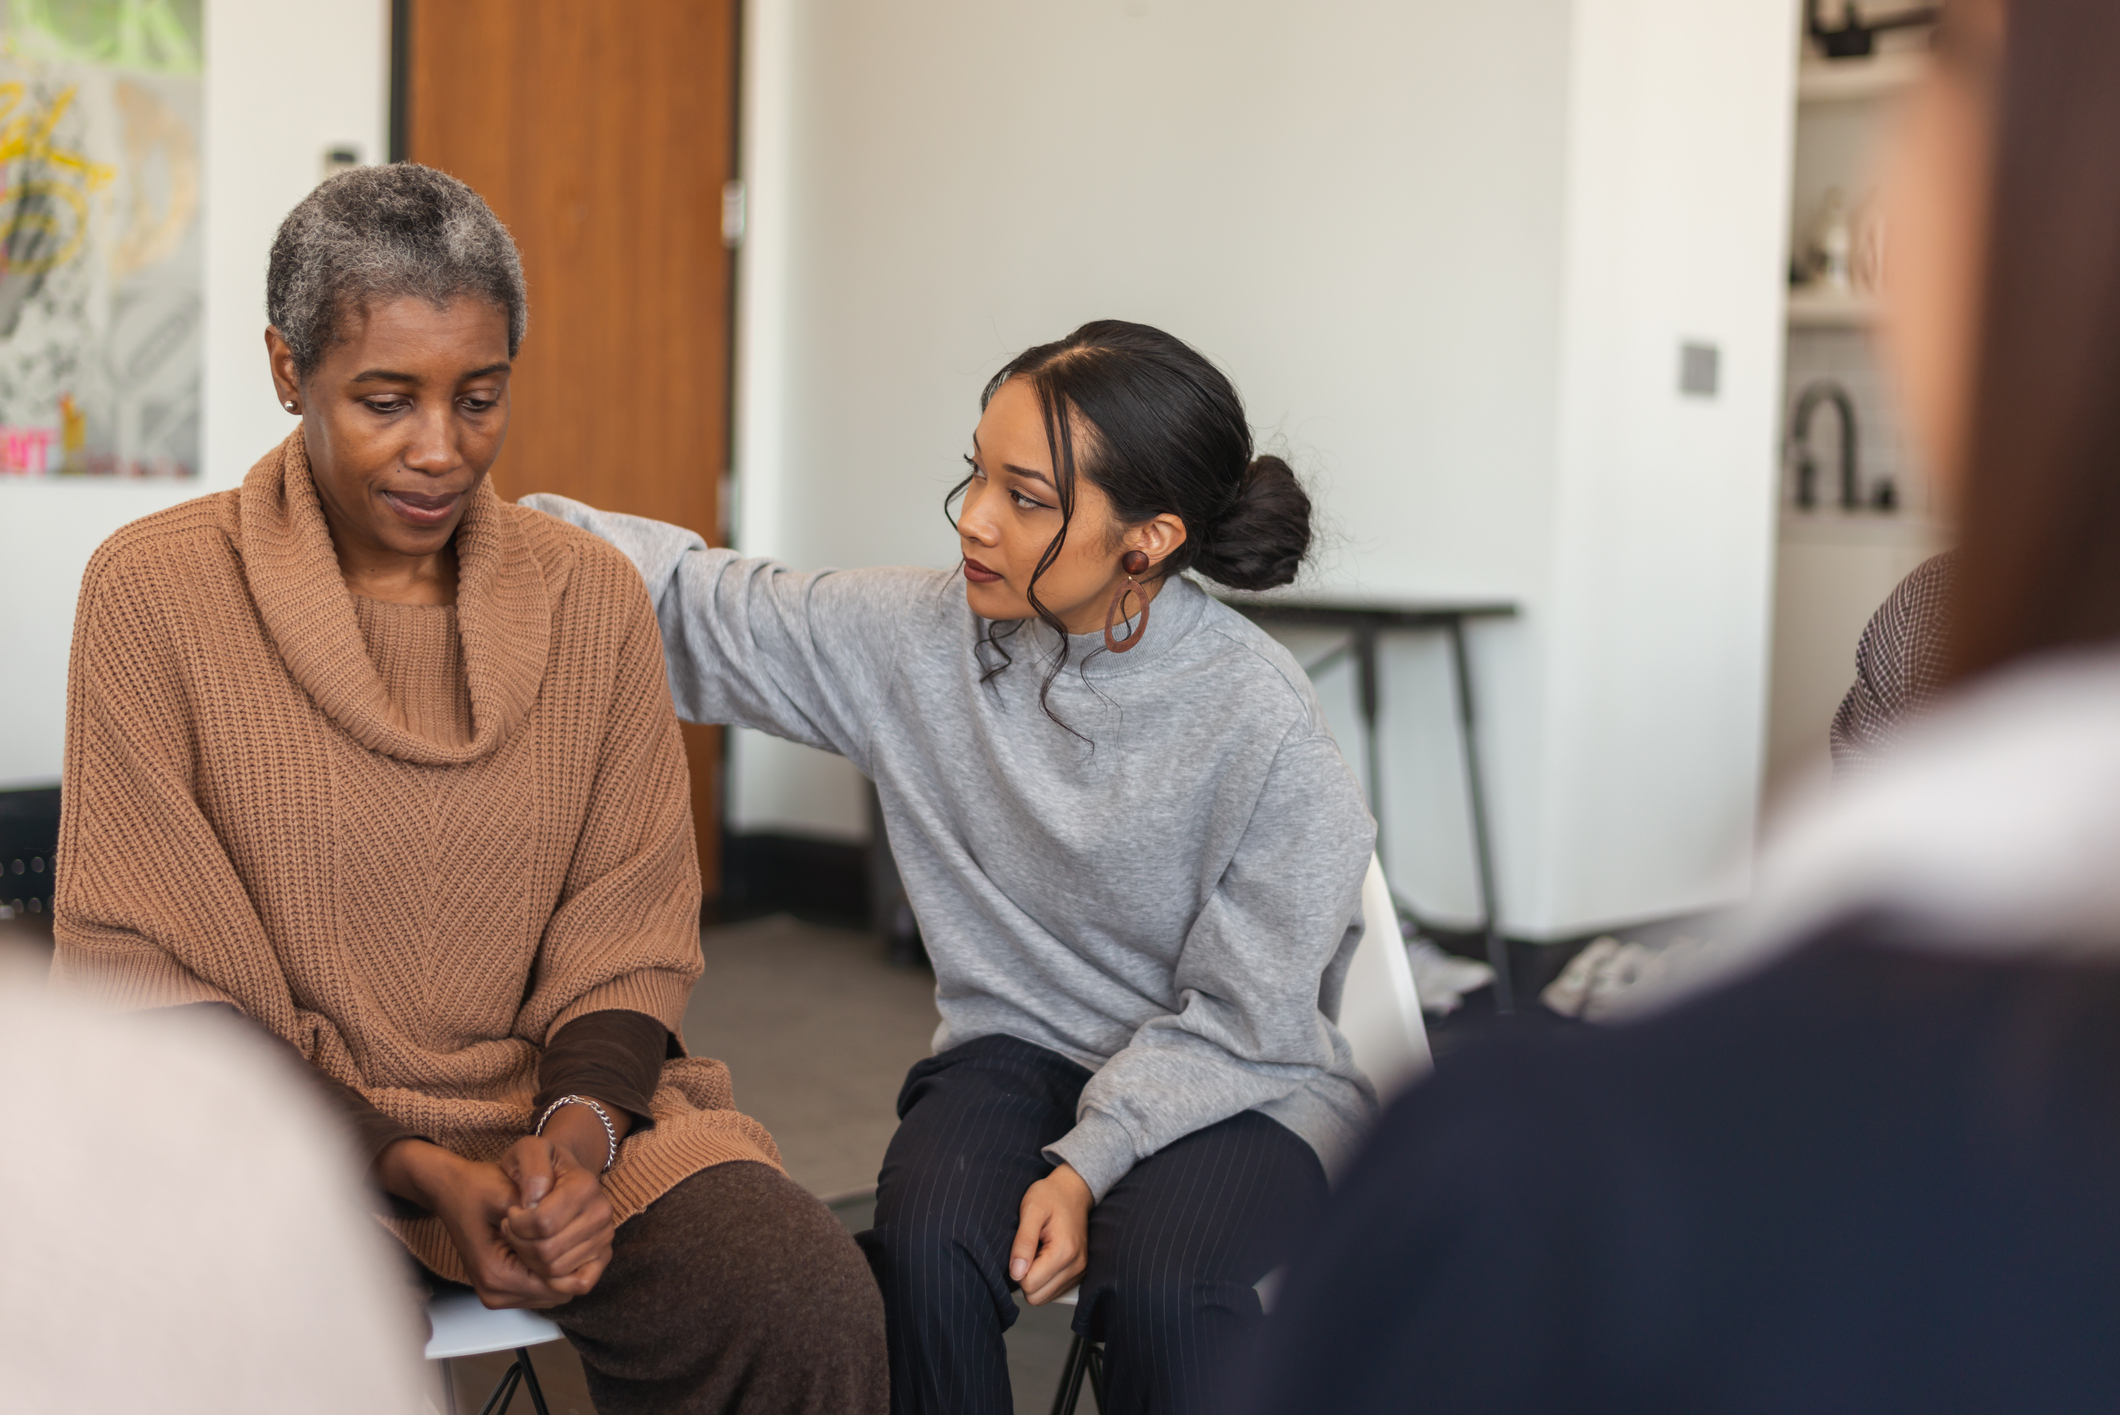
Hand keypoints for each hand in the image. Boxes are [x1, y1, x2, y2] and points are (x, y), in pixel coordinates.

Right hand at [376, 1139, 574, 1308]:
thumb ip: (539, 1219)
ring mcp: (497, 1294)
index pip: (556, 1283)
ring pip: (552, 1292)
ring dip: (562, 1265)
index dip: (574, 1256)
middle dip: (570, 1262)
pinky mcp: (501, 1289)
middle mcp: (495, 1292)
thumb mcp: (509, 1193)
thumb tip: (574, 1235)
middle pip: (556, 1291)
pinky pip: (541, 1288)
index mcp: (496, 1274)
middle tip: (573, 1228)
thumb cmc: (475, 1188)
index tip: (577, 1229)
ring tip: (561, 1232)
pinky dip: (551, 1269)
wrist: (450, 1189)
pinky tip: (551, 1241)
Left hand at [498, 1127, 615, 1296]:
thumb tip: (534, 1200)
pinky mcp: (602, 1256)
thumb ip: (530, 1167)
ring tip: (523, 1240)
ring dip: (530, 1261)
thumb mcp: (527, 1151)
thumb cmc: (539, 1165)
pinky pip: (581, 1283)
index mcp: (585, 1185)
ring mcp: (604, 1237)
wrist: (560, 1174)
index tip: (510, 1213)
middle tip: (512, 1229)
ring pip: (556, 1269)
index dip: (515, 1224)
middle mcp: (602, 1212)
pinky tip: (539, 1264)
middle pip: (547, 1251)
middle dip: (518, 1244)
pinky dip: (556, 1282)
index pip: (541, 1223)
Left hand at [1011, 1162, 1091, 1304]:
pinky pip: (1054, 1291)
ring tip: (1037, 1252)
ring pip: (1045, 1297)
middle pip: (1037, 1297)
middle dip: (1025, 1278)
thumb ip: (1023, 1242)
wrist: (1073, 1190)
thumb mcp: (1031, 1210)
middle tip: (1028, 1251)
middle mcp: (1077, 1266)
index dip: (1017, 1269)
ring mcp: (1080, 1271)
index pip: (1030, 1285)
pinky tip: (1045, 1258)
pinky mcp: (1079, 1273)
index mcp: (1064, 1252)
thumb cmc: (1050, 1196)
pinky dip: (1045, 1279)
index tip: (1022, 1248)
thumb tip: (1016, 1273)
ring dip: (1035, 1280)